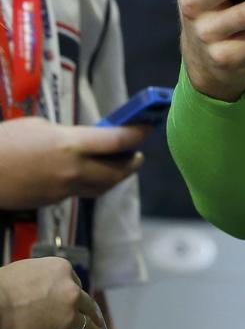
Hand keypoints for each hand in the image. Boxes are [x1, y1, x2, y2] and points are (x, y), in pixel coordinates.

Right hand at [0, 116, 146, 209]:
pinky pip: (80, 191)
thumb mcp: (40, 127)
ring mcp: (63, 189)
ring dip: (115, 176)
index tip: (147, 128)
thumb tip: (87, 139)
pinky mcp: (53, 201)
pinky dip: (90, 182)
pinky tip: (88, 173)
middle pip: (117, 171)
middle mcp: (72, 170)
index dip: (137, 135)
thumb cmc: (6, 141)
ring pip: (101, 186)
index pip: (117, 141)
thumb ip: (69, 134)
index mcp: (70, 144)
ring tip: (120, 165)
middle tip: (137, 154)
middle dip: (131, 162)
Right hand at [0, 257, 103, 328]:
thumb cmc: (2, 287)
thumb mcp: (28, 270)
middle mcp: (71, 291)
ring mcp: (67, 316)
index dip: (72, 295)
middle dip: (92, 314)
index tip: (73, 303)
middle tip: (97, 321)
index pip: (75, 283)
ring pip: (88, 327)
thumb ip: (44, 279)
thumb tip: (44, 289)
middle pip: (88, 305)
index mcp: (63, 270)